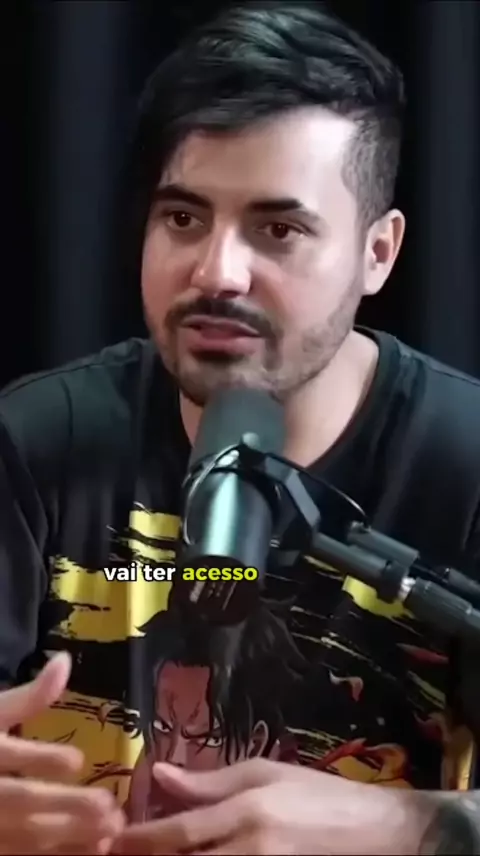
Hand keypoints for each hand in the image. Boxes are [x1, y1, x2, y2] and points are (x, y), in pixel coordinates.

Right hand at [0, 651, 124, 853]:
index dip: (39, 759)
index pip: (6, 754)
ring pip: (23, 837)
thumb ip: (29, 696)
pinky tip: (89, 851)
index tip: (77, 761)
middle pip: (19, 801)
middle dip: (63, 805)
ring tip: (108, 834)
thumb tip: (64, 662)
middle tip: (108, 806)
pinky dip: (53, 855)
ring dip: (65, 837)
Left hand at [112, 758, 436, 855]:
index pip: (177, 833)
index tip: (111, 841)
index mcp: (246, 813)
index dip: (138, 841)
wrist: (379, 837)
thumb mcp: (267, 774)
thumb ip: (211, 780)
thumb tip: (160, 774)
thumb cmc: (320, 796)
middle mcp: (249, 853)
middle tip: (121, 852)